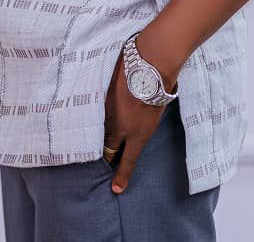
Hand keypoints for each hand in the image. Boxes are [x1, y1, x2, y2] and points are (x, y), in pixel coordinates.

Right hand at [102, 31, 179, 193]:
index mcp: (138, 135)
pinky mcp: (102, 96)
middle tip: (106, 158)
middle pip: (108, 149)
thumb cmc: (160, 88)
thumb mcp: (156, 114)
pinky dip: (96, 115)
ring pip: (101, 130)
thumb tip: (134, 131)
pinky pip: (97, 112)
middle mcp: (121, 127)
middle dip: (107, 155)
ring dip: (100, 134)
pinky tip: (93, 114)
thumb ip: (142, 127)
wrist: (150, 64)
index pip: (127, 162)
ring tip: (95, 137)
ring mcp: (109, 111)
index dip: (121, 177)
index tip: (116, 189)